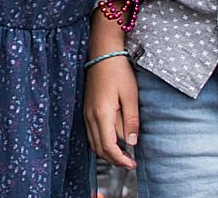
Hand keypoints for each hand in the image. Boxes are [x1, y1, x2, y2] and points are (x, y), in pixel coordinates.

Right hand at [84, 55, 138, 169]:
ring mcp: (86, 113)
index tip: (131, 164)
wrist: (103, 54)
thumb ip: (131, 121)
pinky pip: (90, 133)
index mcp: (101, 114)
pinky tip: (112, 141)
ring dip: (107, 152)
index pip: (108, 147)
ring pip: (93, 142)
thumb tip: (132, 142)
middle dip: (114, 160)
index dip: (120, 160)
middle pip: (99, 148)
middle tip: (129, 163)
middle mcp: (90, 116)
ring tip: (123, 154)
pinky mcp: (86, 109)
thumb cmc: (117, 71)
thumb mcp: (130, 96)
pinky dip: (100, 142)